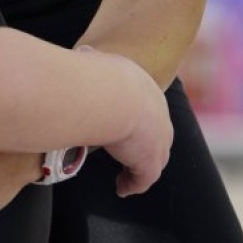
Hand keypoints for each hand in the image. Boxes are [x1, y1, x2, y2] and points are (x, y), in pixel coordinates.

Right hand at [93, 52, 173, 195]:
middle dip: (145, 142)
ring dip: (140, 164)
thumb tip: (84, 54)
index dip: (137, 117)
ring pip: (154, 157)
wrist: (111, 96)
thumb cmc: (97, 77)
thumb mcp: (97, 61)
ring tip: (126, 173)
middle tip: (128, 150)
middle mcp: (159, 115)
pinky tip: (122, 188)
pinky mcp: (150, 162)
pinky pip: (143, 179)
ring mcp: (158, 141)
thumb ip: (92, 60)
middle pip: (157, 133)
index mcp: (146, 89)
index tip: (125, 124)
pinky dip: (132, 184)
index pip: (146, 106)